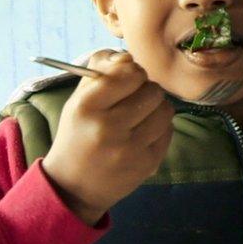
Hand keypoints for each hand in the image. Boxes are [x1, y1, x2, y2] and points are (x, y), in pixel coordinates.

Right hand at [41, 50, 173, 224]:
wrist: (74, 186)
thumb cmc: (79, 133)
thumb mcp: (78, 99)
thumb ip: (101, 69)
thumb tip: (128, 57)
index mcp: (86, 107)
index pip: (129, 72)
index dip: (132, 72)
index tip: (127, 80)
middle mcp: (108, 128)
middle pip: (151, 90)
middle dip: (145, 90)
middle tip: (133, 99)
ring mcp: (130, 149)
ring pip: (165, 109)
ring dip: (156, 107)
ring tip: (140, 115)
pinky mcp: (147, 164)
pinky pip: (168, 130)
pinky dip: (160, 127)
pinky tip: (143, 133)